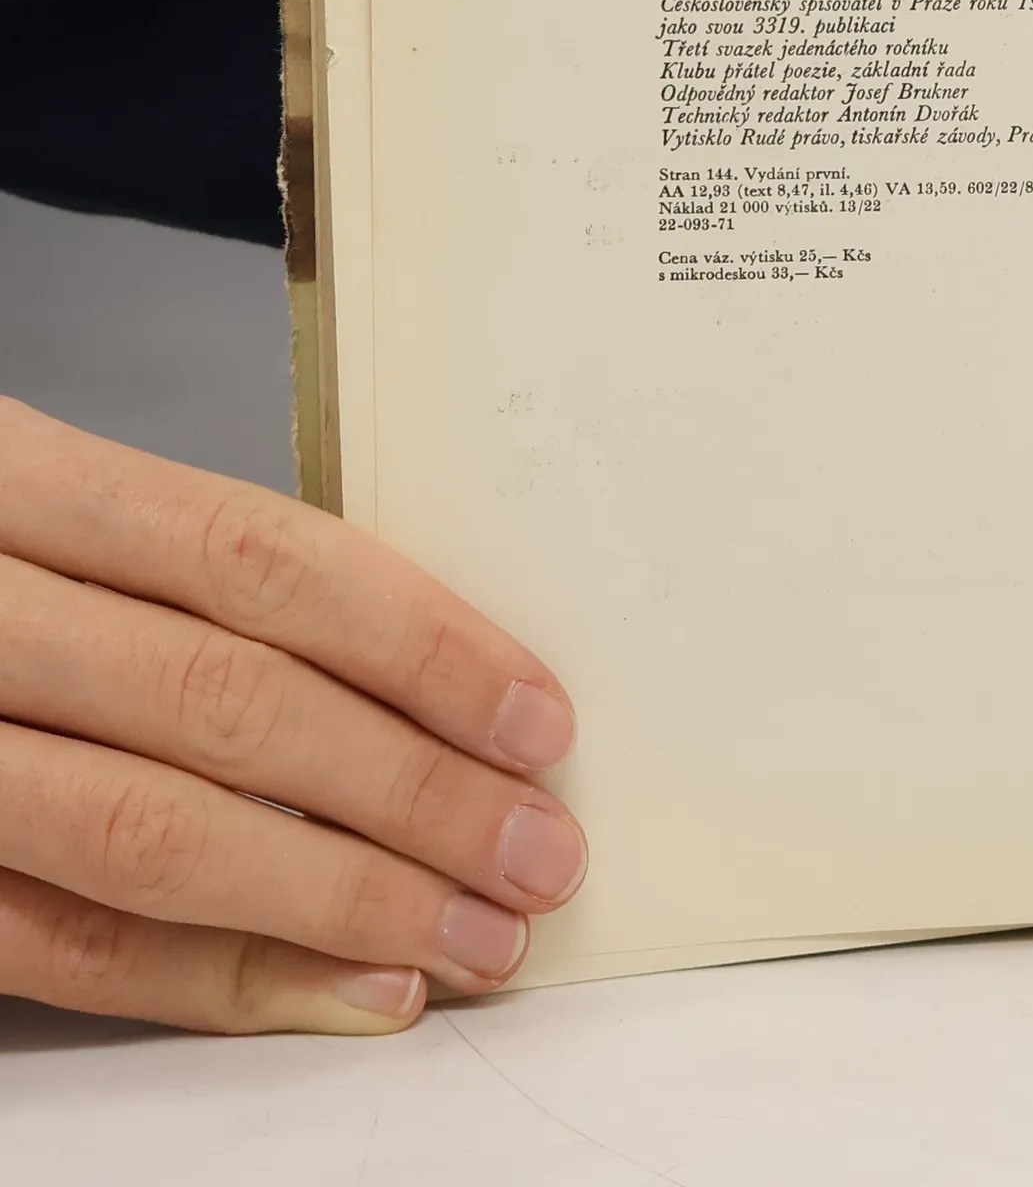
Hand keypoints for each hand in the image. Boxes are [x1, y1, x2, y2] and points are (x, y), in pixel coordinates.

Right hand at [0, 398, 585, 1034]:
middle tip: (540, 854)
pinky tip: (348, 992)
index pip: (256, 556)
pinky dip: (221, 980)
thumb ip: (195, 575)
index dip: (414, 642)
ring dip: (342, 902)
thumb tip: (426, 674)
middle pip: (224, 703)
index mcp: (13, 480)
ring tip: (478, 939)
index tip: (536, 717)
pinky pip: (68, 947)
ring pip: (151, 836)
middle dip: (409, 790)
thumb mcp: (49, 508)